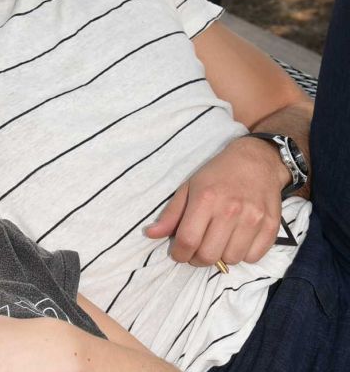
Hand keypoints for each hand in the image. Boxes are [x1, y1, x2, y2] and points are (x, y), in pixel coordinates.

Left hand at [145, 137, 287, 266]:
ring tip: (218, 242)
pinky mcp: (272, 226)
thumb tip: (150, 234)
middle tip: (197, 250)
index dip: (179, 254)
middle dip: (197, 259)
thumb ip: (171, 214)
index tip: (178, 253)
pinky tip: (237, 241)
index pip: (188, 241)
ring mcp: (254, 219)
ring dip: (221, 257)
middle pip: (209, 255)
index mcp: (205, 199)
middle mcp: (230, 210)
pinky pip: (253, 257)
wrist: (257, 161)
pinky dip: (243, 255)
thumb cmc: (217, 174)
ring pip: (232, 259)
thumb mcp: (188, 188)